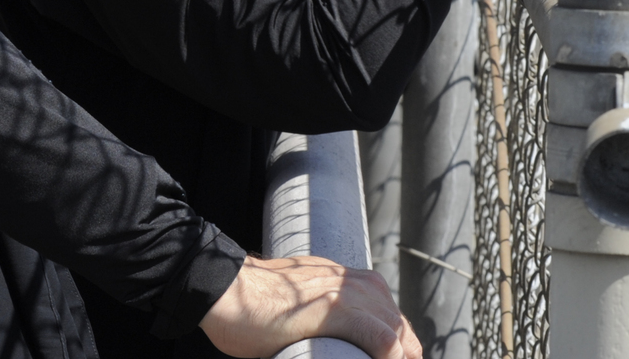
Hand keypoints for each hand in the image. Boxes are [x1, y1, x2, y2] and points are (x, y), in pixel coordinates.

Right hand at [200, 255, 421, 358]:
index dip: (396, 340)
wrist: (223, 289)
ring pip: (395, 329)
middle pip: (397, 321)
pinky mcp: (333, 310)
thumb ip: (317, 308)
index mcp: (342, 277)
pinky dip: (391, 354)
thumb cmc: (250, 302)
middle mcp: (349, 281)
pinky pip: (381, 337)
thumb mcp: (296, 296)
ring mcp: (343, 294)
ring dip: (402, 353)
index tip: (393, 358)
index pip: (386, 310)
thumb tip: (321, 334)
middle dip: (405, 350)